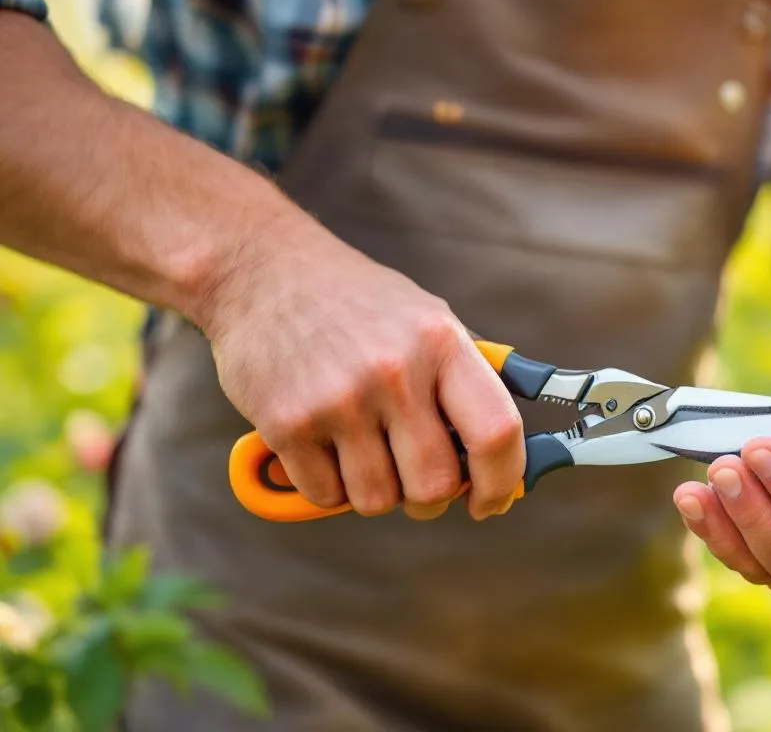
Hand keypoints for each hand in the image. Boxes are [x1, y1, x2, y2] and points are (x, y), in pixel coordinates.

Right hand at [198, 225, 524, 521]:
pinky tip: (323, 444)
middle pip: (434, 484)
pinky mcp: (287, 424)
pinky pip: (325, 496)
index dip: (501, 480)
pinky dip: (327, 485)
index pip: (496, 432)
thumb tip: (509, 454)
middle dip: (429, 498)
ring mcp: (339, 400)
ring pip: (378, 500)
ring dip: (375, 490)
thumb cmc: (357, 303)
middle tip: (416, 481)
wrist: (261, 270)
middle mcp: (395, 372)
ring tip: (363, 448)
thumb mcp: (429, 320)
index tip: (490, 499)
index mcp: (442, 343)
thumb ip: (469, 381)